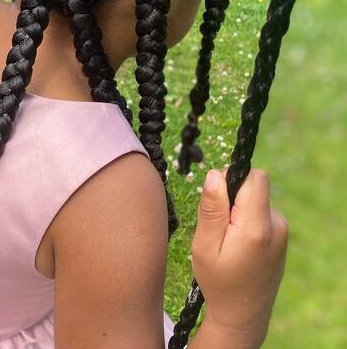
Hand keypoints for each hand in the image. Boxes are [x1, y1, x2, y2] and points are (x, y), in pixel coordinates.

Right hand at [191, 168, 288, 345]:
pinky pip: (260, 211)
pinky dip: (246, 218)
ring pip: (255, 198)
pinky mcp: (281, 235)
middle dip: (233, 194)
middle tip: (218, 224)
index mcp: (257, 227)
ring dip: (238, 208)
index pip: (255, 178)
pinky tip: (237, 243)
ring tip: (226, 238)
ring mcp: (281, 231)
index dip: (232, 177)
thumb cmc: (218, 281)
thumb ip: (211, 209)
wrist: (243, 314)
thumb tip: (216, 173)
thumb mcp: (205, 246)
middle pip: (255, 185)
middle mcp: (276, 225)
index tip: (217, 200)